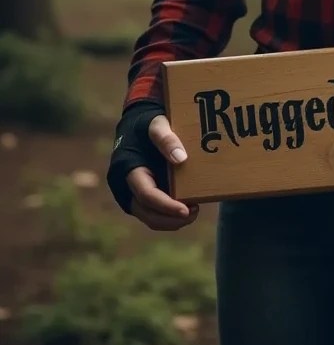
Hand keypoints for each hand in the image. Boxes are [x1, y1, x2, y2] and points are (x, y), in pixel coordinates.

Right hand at [126, 115, 198, 230]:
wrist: (140, 125)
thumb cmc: (149, 123)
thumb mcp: (158, 124)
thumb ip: (166, 138)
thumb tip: (181, 159)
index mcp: (129, 168)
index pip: (146, 195)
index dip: (166, 206)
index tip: (186, 210)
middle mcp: (128, 186)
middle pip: (147, 214)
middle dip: (171, 219)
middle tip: (195, 212)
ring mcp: (134, 193)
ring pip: (151, 218)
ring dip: (172, 220)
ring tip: (194, 210)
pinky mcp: (144, 196)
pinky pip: (155, 212)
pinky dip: (170, 215)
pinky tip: (188, 206)